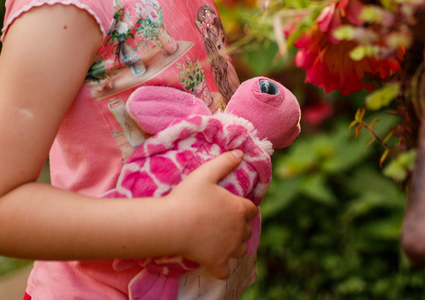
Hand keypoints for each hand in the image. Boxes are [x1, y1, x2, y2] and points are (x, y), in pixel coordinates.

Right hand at [166, 150, 258, 279]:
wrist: (172, 223)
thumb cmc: (188, 197)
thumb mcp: (206, 173)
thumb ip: (225, 162)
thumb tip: (240, 151)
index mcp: (239, 209)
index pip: (252, 210)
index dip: (244, 208)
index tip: (233, 208)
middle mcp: (239, 230)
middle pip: (247, 231)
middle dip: (239, 227)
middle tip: (223, 224)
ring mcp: (229, 249)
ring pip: (241, 250)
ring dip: (234, 247)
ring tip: (220, 242)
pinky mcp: (217, 263)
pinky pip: (225, 271)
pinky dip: (222, 268)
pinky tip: (214, 262)